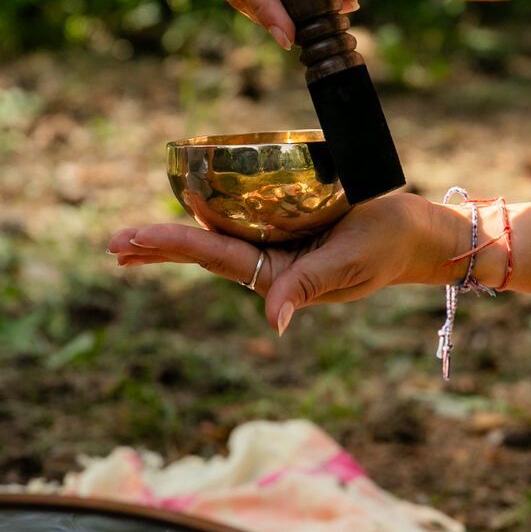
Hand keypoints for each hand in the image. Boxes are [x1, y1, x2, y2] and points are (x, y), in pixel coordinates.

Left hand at [110, 193, 453, 332]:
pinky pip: (242, 220)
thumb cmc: (386, 247)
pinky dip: (210, 215)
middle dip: (158, 250)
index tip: (128, 243)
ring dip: (174, 240)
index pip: (213, 256)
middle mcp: (271, 262)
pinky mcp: (290, 225)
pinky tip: (189, 211)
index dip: (169, 246)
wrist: (418, 235)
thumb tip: (272, 320)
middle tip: (112, 246)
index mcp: (278, 273)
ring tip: (131, 240)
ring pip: (216, 238)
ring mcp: (279, 245)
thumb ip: (308, 286)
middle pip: (204, 253)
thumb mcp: (348, 263)